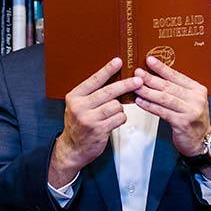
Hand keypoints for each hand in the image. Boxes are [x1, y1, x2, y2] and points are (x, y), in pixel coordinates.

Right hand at [49, 58, 142, 187]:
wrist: (72, 148)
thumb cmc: (78, 124)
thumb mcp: (78, 105)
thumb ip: (92, 94)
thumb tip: (114, 79)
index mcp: (75, 97)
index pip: (94, 80)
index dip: (107, 70)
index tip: (118, 62)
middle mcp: (80, 107)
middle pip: (108, 92)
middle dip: (125, 85)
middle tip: (138, 81)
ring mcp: (89, 119)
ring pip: (116, 106)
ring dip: (120, 108)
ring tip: (114, 111)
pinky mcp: (99, 130)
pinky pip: (119, 118)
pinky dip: (121, 118)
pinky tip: (114, 121)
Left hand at [134, 56, 210, 157]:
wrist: (201, 141)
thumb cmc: (192, 119)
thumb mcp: (190, 101)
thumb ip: (177, 89)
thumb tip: (156, 76)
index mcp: (197, 89)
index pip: (176, 75)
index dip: (162, 68)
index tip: (149, 60)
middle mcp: (196, 99)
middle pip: (169, 86)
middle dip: (151, 79)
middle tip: (138, 73)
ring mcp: (190, 111)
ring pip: (164, 98)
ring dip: (148, 92)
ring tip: (136, 87)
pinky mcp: (182, 122)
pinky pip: (162, 112)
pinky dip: (149, 106)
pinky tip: (140, 102)